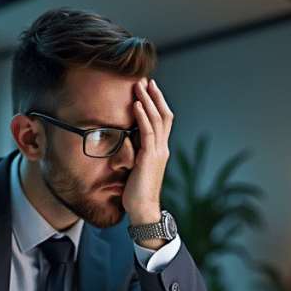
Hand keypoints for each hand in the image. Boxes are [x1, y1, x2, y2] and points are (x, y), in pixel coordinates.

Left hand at [123, 78, 172, 229]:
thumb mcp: (136, 166)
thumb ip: (135, 151)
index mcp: (160, 150)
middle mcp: (163, 148)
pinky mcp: (149, 158)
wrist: (143, 209)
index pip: (163, 121)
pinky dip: (142, 116)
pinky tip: (136, 104)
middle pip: (164, 115)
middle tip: (146, 80)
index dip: (157, 103)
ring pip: (157, 119)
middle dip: (155, 96)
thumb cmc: (136, 191)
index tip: (149, 89)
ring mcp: (158, 152)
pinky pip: (147, 132)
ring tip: (140, 85)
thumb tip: (126, 139)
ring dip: (148, 100)